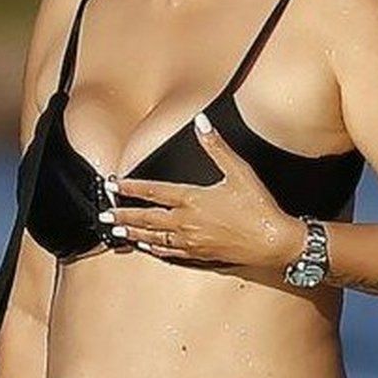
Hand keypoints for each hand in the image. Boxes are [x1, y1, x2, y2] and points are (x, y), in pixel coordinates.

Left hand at [106, 112, 304, 269]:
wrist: (272, 242)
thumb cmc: (258, 207)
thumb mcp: (238, 171)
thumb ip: (216, 146)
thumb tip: (202, 122)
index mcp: (191, 199)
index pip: (153, 191)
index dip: (132, 187)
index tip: (115, 185)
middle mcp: (186, 222)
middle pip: (146, 218)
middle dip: (123, 216)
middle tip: (105, 216)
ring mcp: (191, 241)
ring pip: (154, 238)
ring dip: (134, 234)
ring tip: (118, 232)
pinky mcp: (200, 255)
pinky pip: (170, 253)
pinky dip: (154, 250)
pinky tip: (147, 248)